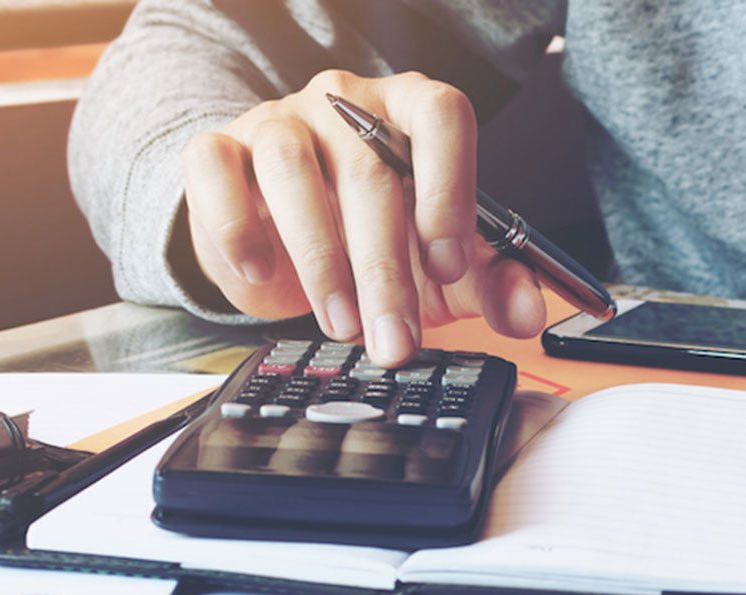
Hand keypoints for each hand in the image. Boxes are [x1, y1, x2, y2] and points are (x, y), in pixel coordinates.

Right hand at [181, 70, 545, 366]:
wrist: (282, 236)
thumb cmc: (375, 238)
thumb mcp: (443, 269)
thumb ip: (494, 284)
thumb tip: (529, 313)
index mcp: (412, 111)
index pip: (441, 115)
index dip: (449, 188)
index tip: (448, 264)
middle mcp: (346, 103)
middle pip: (371, 171)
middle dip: (386, 271)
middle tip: (396, 340)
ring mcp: (280, 119)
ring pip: (294, 173)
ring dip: (322, 263)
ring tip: (343, 326)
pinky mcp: (219, 148)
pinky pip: (216, 169)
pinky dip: (236, 226)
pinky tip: (261, 271)